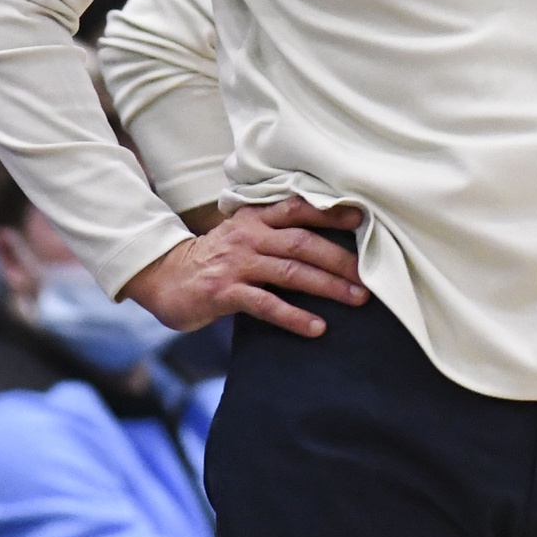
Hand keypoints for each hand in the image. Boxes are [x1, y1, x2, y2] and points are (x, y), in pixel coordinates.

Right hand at [120, 197, 366, 337]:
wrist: (164, 277)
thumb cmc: (215, 257)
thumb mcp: (243, 234)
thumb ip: (277, 232)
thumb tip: (327, 240)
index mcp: (256, 218)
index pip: (299, 208)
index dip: (332, 212)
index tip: (364, 218)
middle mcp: (249, 236)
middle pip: (304, 243)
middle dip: (341, 258)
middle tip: (372, 274)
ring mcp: (237, 264)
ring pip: (291, 273)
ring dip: (328, 286)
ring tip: (358, 298)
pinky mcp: (224, 292)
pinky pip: (267, 305)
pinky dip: (295, 317)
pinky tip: (317, 327)